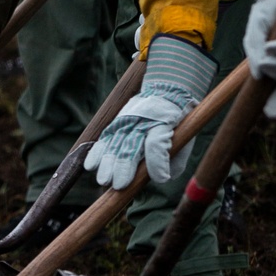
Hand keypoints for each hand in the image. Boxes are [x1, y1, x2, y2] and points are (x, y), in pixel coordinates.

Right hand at [84, 34, 216, 188]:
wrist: (165, 91)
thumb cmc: (177, 123)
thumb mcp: (185, 138)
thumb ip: (175, 160)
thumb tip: (161, 178)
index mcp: (163, 123)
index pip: (157, 142)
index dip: (157, 162)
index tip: (161, 178)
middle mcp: (142, 120)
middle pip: (130, 144)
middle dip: (124, 166)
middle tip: (119, 184)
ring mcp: (127, 119)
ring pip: (114, 141)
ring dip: (107, 162)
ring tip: (103, 180)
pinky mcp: (117, 121)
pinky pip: (104, 137)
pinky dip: (96, 151)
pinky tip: (90, 165)